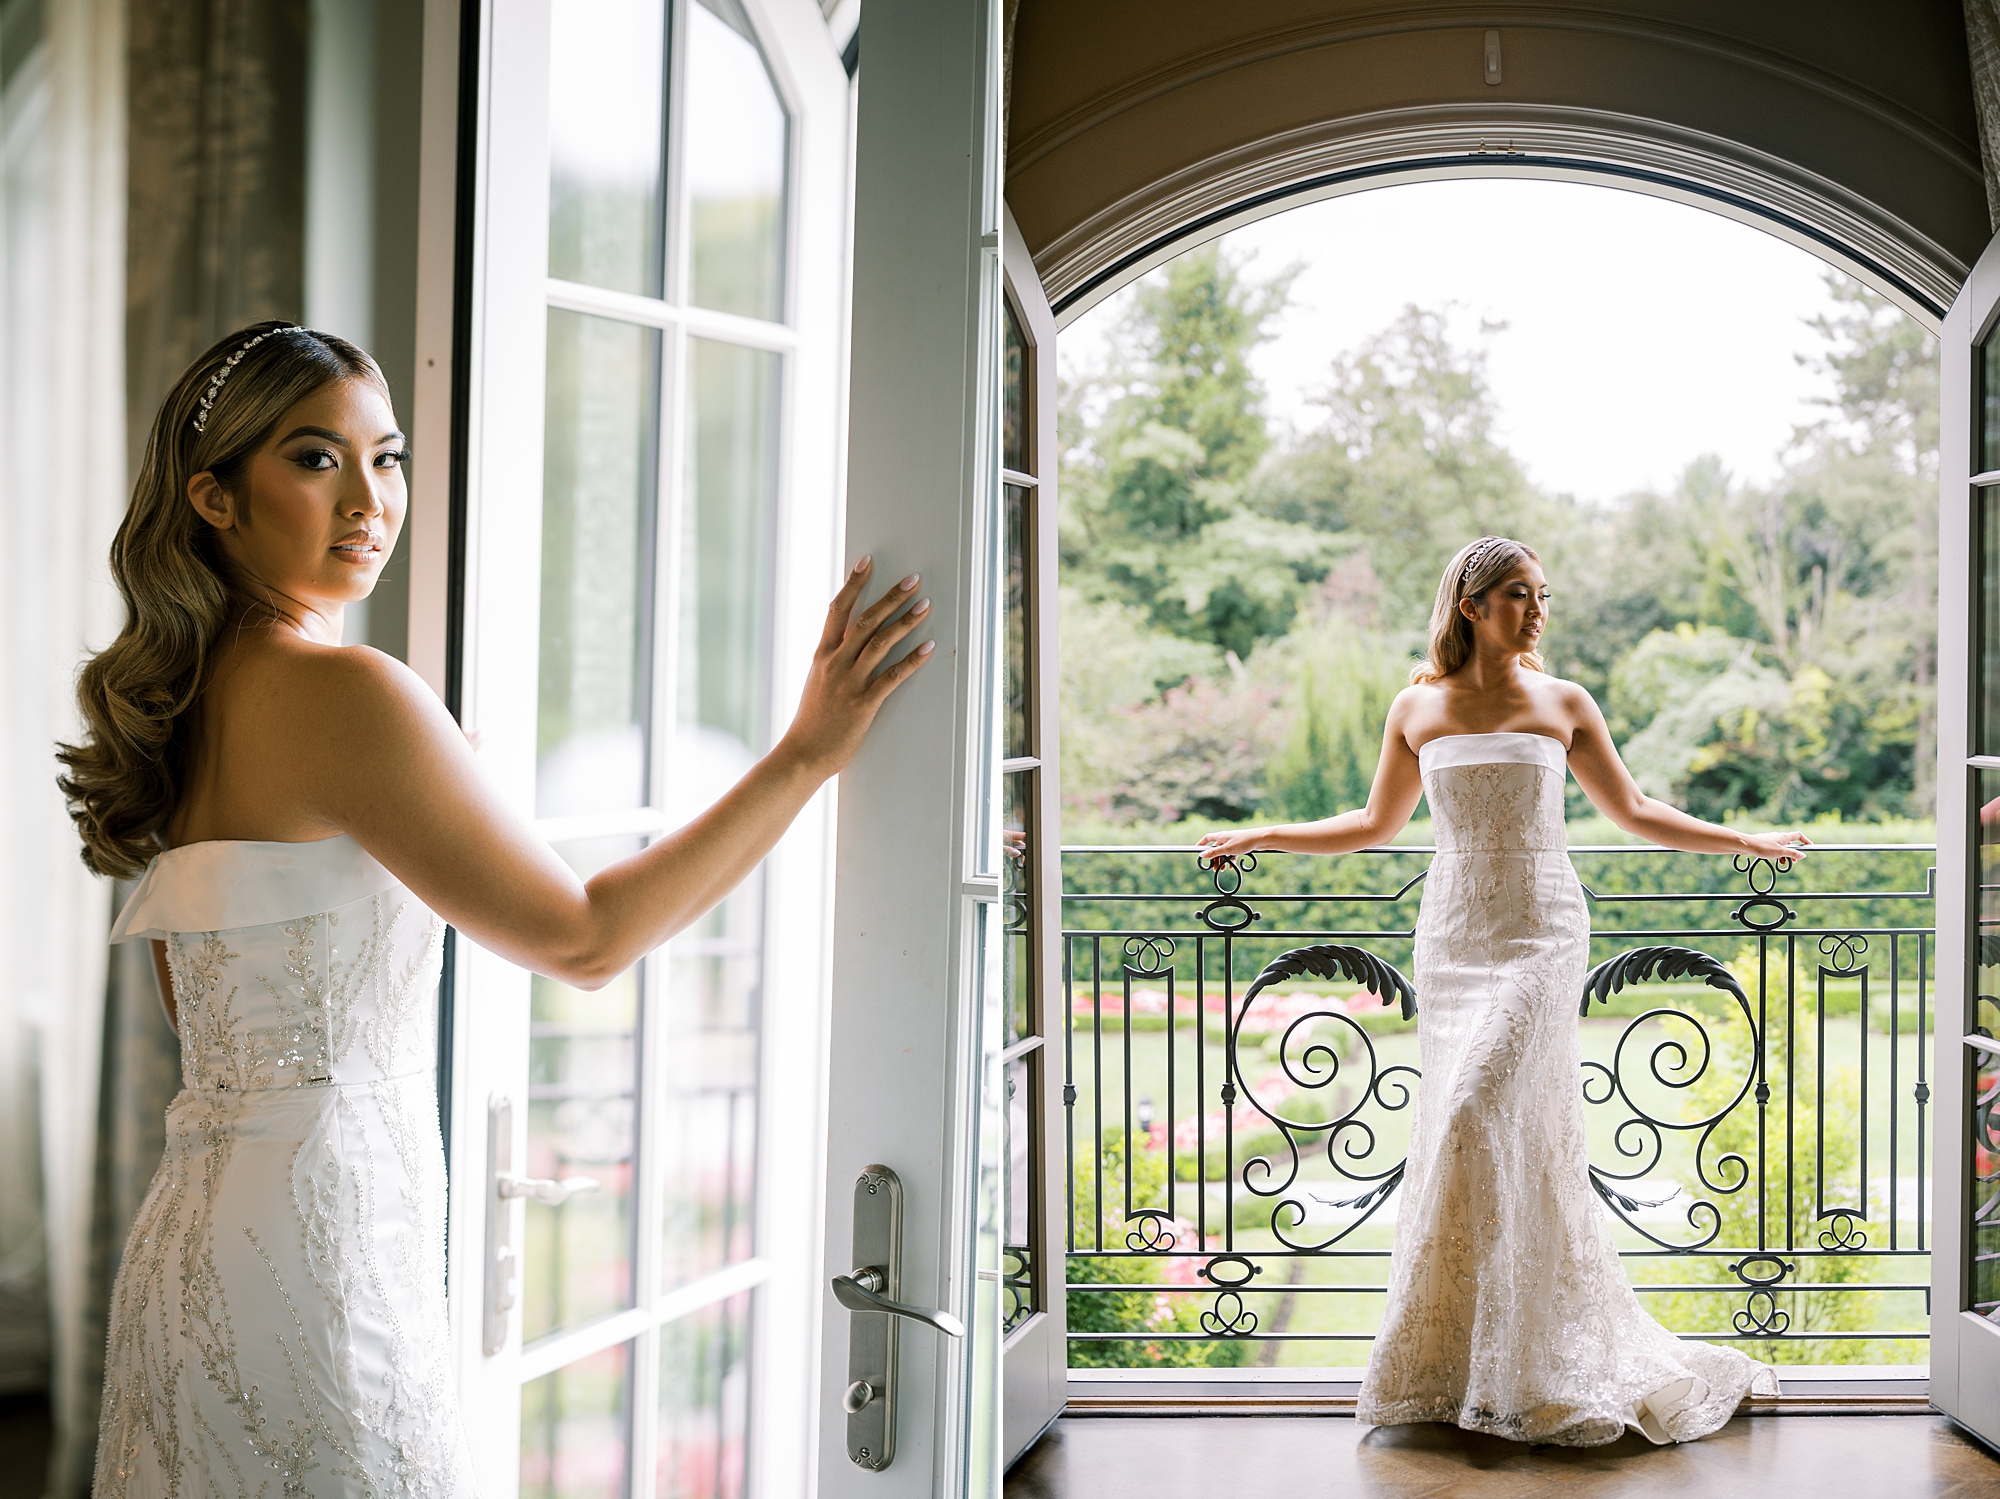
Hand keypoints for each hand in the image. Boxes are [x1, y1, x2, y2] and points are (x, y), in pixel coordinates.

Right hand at [777, 556, 934, 777]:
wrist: (802, 754)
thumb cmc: (812, 721)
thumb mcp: (816, 682)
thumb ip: (831, 660)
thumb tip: (845, 642)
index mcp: (822, 655)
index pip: (837, 610)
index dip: (854, 584)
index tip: (867, 561)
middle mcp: (835, 663)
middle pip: (865, 620)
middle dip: (890, 597)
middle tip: (912, 579)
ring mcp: (849, 682)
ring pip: (880, 643)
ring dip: (905, 621)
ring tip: (925, 604)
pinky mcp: (863, 703)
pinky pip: (892, 677)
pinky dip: (912, 660)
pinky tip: (928, 648)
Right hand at [1196, 827, 1266, 862]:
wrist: (1261, 839)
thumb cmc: (1244, 841)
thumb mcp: (1227, 849)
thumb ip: (1214, 852)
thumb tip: (1202, 854)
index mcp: (1221, 836)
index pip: (1207, 838)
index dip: (1201, 843)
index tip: (1197, 850)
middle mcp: (1226, 837)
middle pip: (1216, 848)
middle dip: (1214, 858)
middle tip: (1214, 868)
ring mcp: (1233, 841)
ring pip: (1224, 851)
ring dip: (1223, 860)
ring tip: (1224, 869)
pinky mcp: (1240, 845)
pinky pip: (1232, 853)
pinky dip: (1231, 859)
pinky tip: (1233, 865)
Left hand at [1740, 829, 1811, 862]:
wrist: (1745, 845)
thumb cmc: (1763, 847)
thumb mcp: (1781, 852)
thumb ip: (1792, 853)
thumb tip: (1803, 855)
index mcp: (1784, 837)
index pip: (1798, 835)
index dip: (1805, 841)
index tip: (1810, 847)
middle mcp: (1778, 837)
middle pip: (1790, 843)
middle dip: (1793, 852)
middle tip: (1794, 861)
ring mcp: (1771, 840)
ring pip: (1781, 847)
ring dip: (1785, 855)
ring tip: (1783, 863)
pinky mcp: (1764, 844)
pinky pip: (1774, 849)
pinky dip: (1777, 855)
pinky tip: (1775, 860)